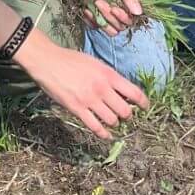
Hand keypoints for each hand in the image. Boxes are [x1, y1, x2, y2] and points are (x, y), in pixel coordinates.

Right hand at [15, 33, 148, 138]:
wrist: (48, 61)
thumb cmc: (71, 60)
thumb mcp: (95, 63)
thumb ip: (109, 77)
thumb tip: (122, 89)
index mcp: (109, 75)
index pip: (134, 92)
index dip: (143, 103)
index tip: (145, 107)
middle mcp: (102, 88)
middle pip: (125, 111)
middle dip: (128, 116)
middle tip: (125, 116)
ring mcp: (89, 100)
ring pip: (112, 120)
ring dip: (115, 123)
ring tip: (113, 122)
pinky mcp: (77, 109)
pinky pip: (95, 127)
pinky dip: (103, 133)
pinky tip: (106, 135)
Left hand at [58, 0, 141, 36]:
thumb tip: (139, 13)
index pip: (132, 18)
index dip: (124, 17)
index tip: (114, 8)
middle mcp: (117, 7)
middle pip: (121, 25)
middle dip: (110, 15)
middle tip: (99, 1)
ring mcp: (104, 14)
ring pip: (110, 29)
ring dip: (101, 19)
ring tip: (92, 3)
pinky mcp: (92, 17)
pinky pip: (96, 27)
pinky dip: (90, 19)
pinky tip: (84, 8)